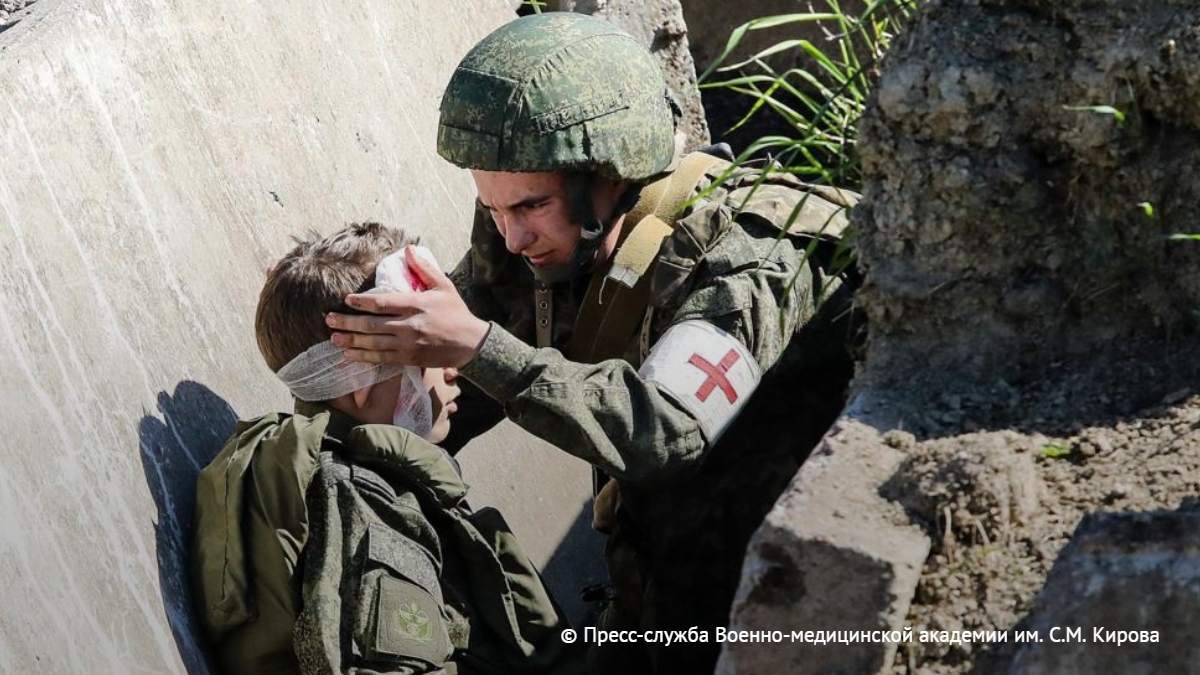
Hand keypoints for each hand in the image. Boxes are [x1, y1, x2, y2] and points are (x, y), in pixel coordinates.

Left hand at [326, 246, 490, 367]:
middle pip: (372, 325)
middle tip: (329, 320)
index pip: (382, 302)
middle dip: (347, 322)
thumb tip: (408, 248)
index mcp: (416, 305)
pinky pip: (382, 359)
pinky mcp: (410, 359)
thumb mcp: (443, 286)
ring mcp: (409, 344)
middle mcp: (410, 325)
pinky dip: (364, 356)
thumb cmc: (456, 313)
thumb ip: (423, 268)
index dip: (361, 302)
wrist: (472, 344)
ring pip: (373, 343)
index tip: (346, 300)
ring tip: (334, 338)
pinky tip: (350, 354)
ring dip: (351, 341)